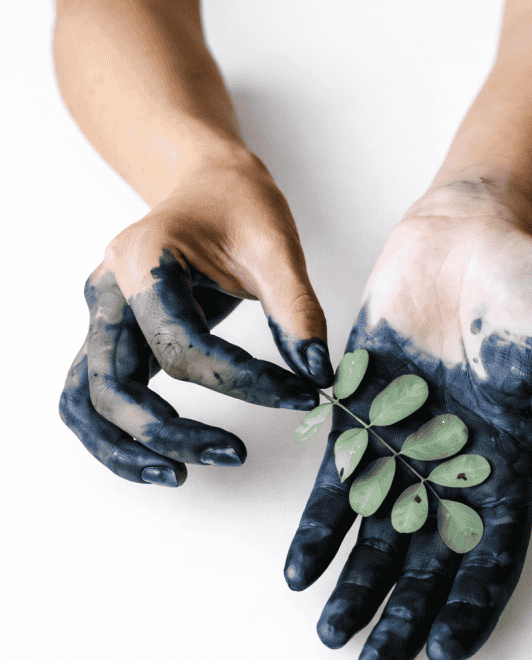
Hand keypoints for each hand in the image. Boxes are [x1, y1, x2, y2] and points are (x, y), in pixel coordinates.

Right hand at [60, 151, 332, 485]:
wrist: (205, 183)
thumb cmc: (238, 205)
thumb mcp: (276, 245)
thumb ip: (296, 309)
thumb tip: (317, 374)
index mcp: (143, 261)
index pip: (180, 346)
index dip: (242, 382)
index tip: (300, 394)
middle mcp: (108, 293)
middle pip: (116, 385)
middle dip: (172, 431)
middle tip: (234, 454)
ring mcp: (101, 318)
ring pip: (87, 401)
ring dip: (126, 448)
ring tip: (178, 476)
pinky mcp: (110, 339)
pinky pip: (91, 399)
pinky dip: (114, 437)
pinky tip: (158, 460)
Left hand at [284, 182, 531, 659]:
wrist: (469, 233)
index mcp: (508, 468)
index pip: (489, 557)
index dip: (468, 608)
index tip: (441, 655)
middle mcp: (454, 469)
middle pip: (425, 562)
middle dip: (399, 615)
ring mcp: (404, 445)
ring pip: (376, 534)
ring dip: (354, 585)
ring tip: (331, 634)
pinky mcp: (361, 415)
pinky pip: (338, 483)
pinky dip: (320, 528)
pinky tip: (300, 569)